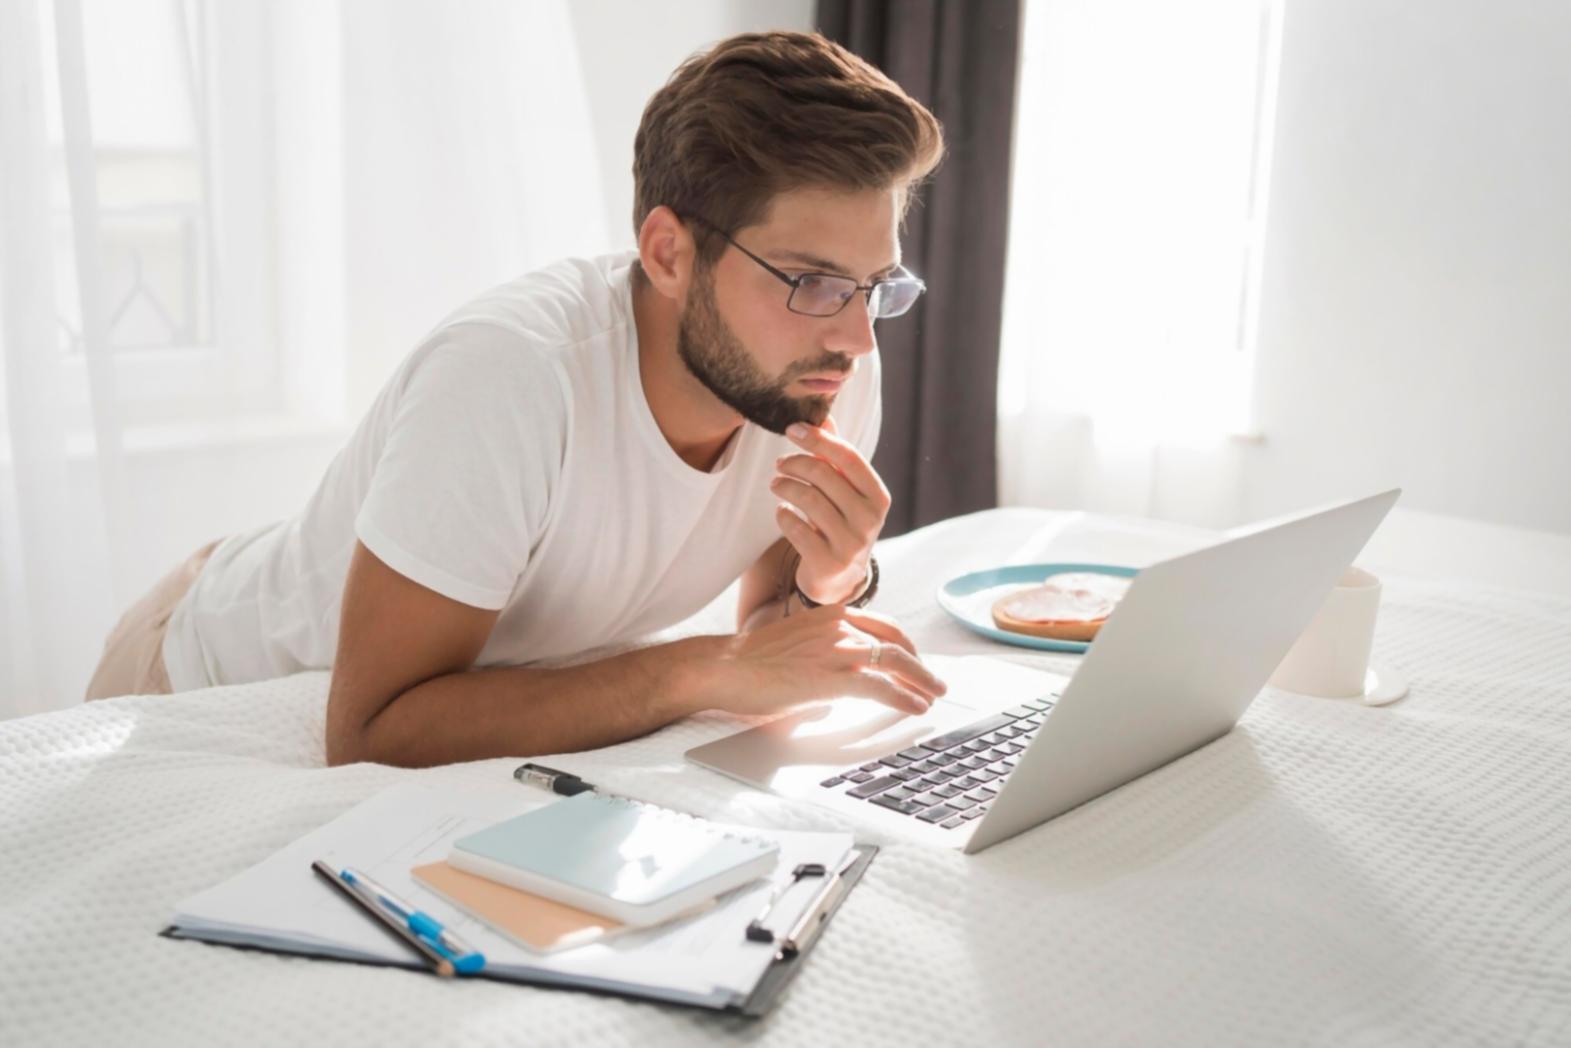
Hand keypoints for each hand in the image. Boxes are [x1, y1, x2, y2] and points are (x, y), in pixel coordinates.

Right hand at [699, 605, 945, 716]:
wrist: (724, 667)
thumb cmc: (748, 663)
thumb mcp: (793, 649)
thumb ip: (817, 663)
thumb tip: (828, 700)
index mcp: (830, 615)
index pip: (882, 626)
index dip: (904, 645)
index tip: (914, 660)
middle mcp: (840, 627)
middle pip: (896, 642)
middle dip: (920, 664)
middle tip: (934, 681)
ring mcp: (839, 650)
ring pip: (896, 663)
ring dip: (921, 682)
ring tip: (934, 696)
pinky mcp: (835, 678)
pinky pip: (882, 688)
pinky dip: (904, 698)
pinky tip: (915, 708)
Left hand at [771, 418, 890, 604]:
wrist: (840, 577)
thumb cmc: (841, 521)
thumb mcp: (846, 491)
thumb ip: (835, 456)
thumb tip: (823, 418)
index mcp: (878, 496)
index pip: (848, 457)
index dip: (818, 439)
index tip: (792, 429)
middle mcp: (870, 520)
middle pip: (823, 475)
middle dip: (794, 463)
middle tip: (779, 464)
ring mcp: (851, 543)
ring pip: (807, 499)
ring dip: (784, 486)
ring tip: (776, 484)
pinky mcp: (828, 563)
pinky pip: (795, 528)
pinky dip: (782, 514)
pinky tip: (782, 511)